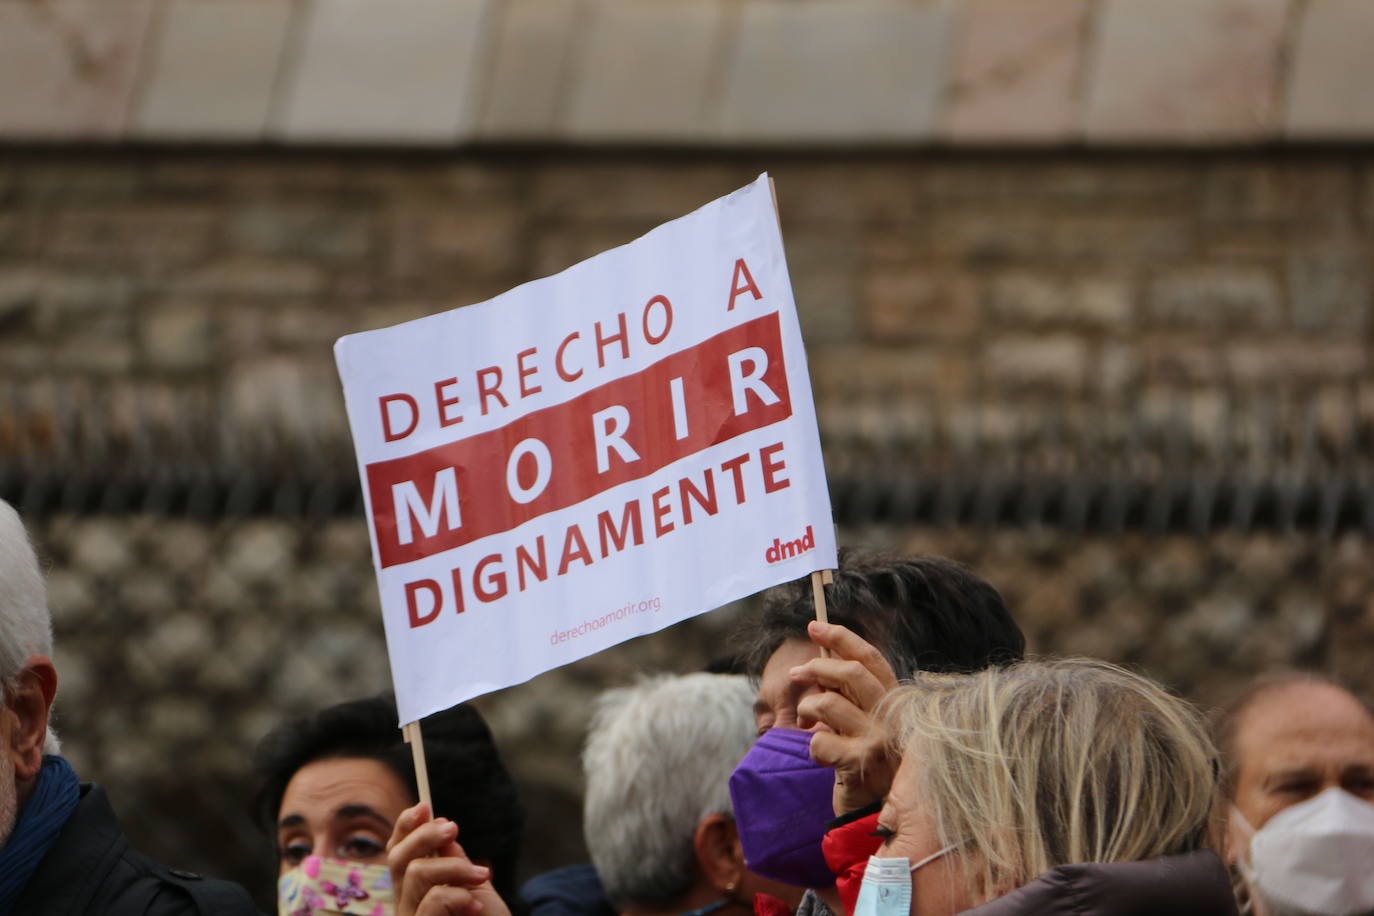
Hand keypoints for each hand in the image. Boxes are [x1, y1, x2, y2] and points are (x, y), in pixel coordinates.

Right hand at [388, 804, 510, 915]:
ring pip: (415, 874)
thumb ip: (456, 861)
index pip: (398, 853)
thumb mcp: (475, 886)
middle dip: (424, 836)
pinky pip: (431, 902)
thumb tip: (443, 828)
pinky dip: (457, 896)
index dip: (406, 828)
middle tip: (453, 828)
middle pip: (398, 859)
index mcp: (416, 890)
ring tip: (482, 876)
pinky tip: (475, 907)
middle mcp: (406, 905)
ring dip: (454, 867)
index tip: (424, 806)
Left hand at [793, 620, 898, 814]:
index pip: (870, 658)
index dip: (841, 637)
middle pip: (849, 674)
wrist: (877, 812)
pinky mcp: (860, 764)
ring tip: (806, 724)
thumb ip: (850, 695)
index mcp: (895, 700)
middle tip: (795, 674)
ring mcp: (878, 740)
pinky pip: (819, 741)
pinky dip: (812, 747)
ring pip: (827, 703)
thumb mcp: (864, 721)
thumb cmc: (867, 760)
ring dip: (807, 710)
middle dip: (816, 668)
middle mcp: (891, 717)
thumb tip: (819, 660)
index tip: (814, 625)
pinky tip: (821, 757)